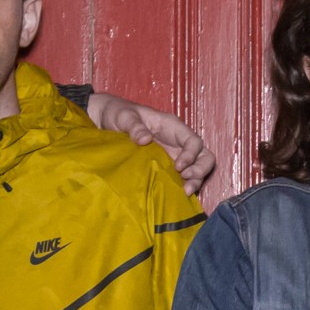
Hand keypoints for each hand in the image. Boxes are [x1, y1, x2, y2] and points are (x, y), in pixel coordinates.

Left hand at [88, 91, 213, 195]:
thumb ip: (134, 127)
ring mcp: (174, 155)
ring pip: (197, 168)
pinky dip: (183, 186)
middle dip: (200, 170)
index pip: (193, 141)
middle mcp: (178, 142)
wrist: (106, 120)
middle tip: (186, 181)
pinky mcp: (166, 166)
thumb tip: (145, 140)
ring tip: (185, 192)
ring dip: (195, 180)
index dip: (191, 155)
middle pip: (203, 156)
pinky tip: (176, 195)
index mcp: (172, 127)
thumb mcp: (124, 117)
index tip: (179, 167)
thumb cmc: (118, 113)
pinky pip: (182, 177)